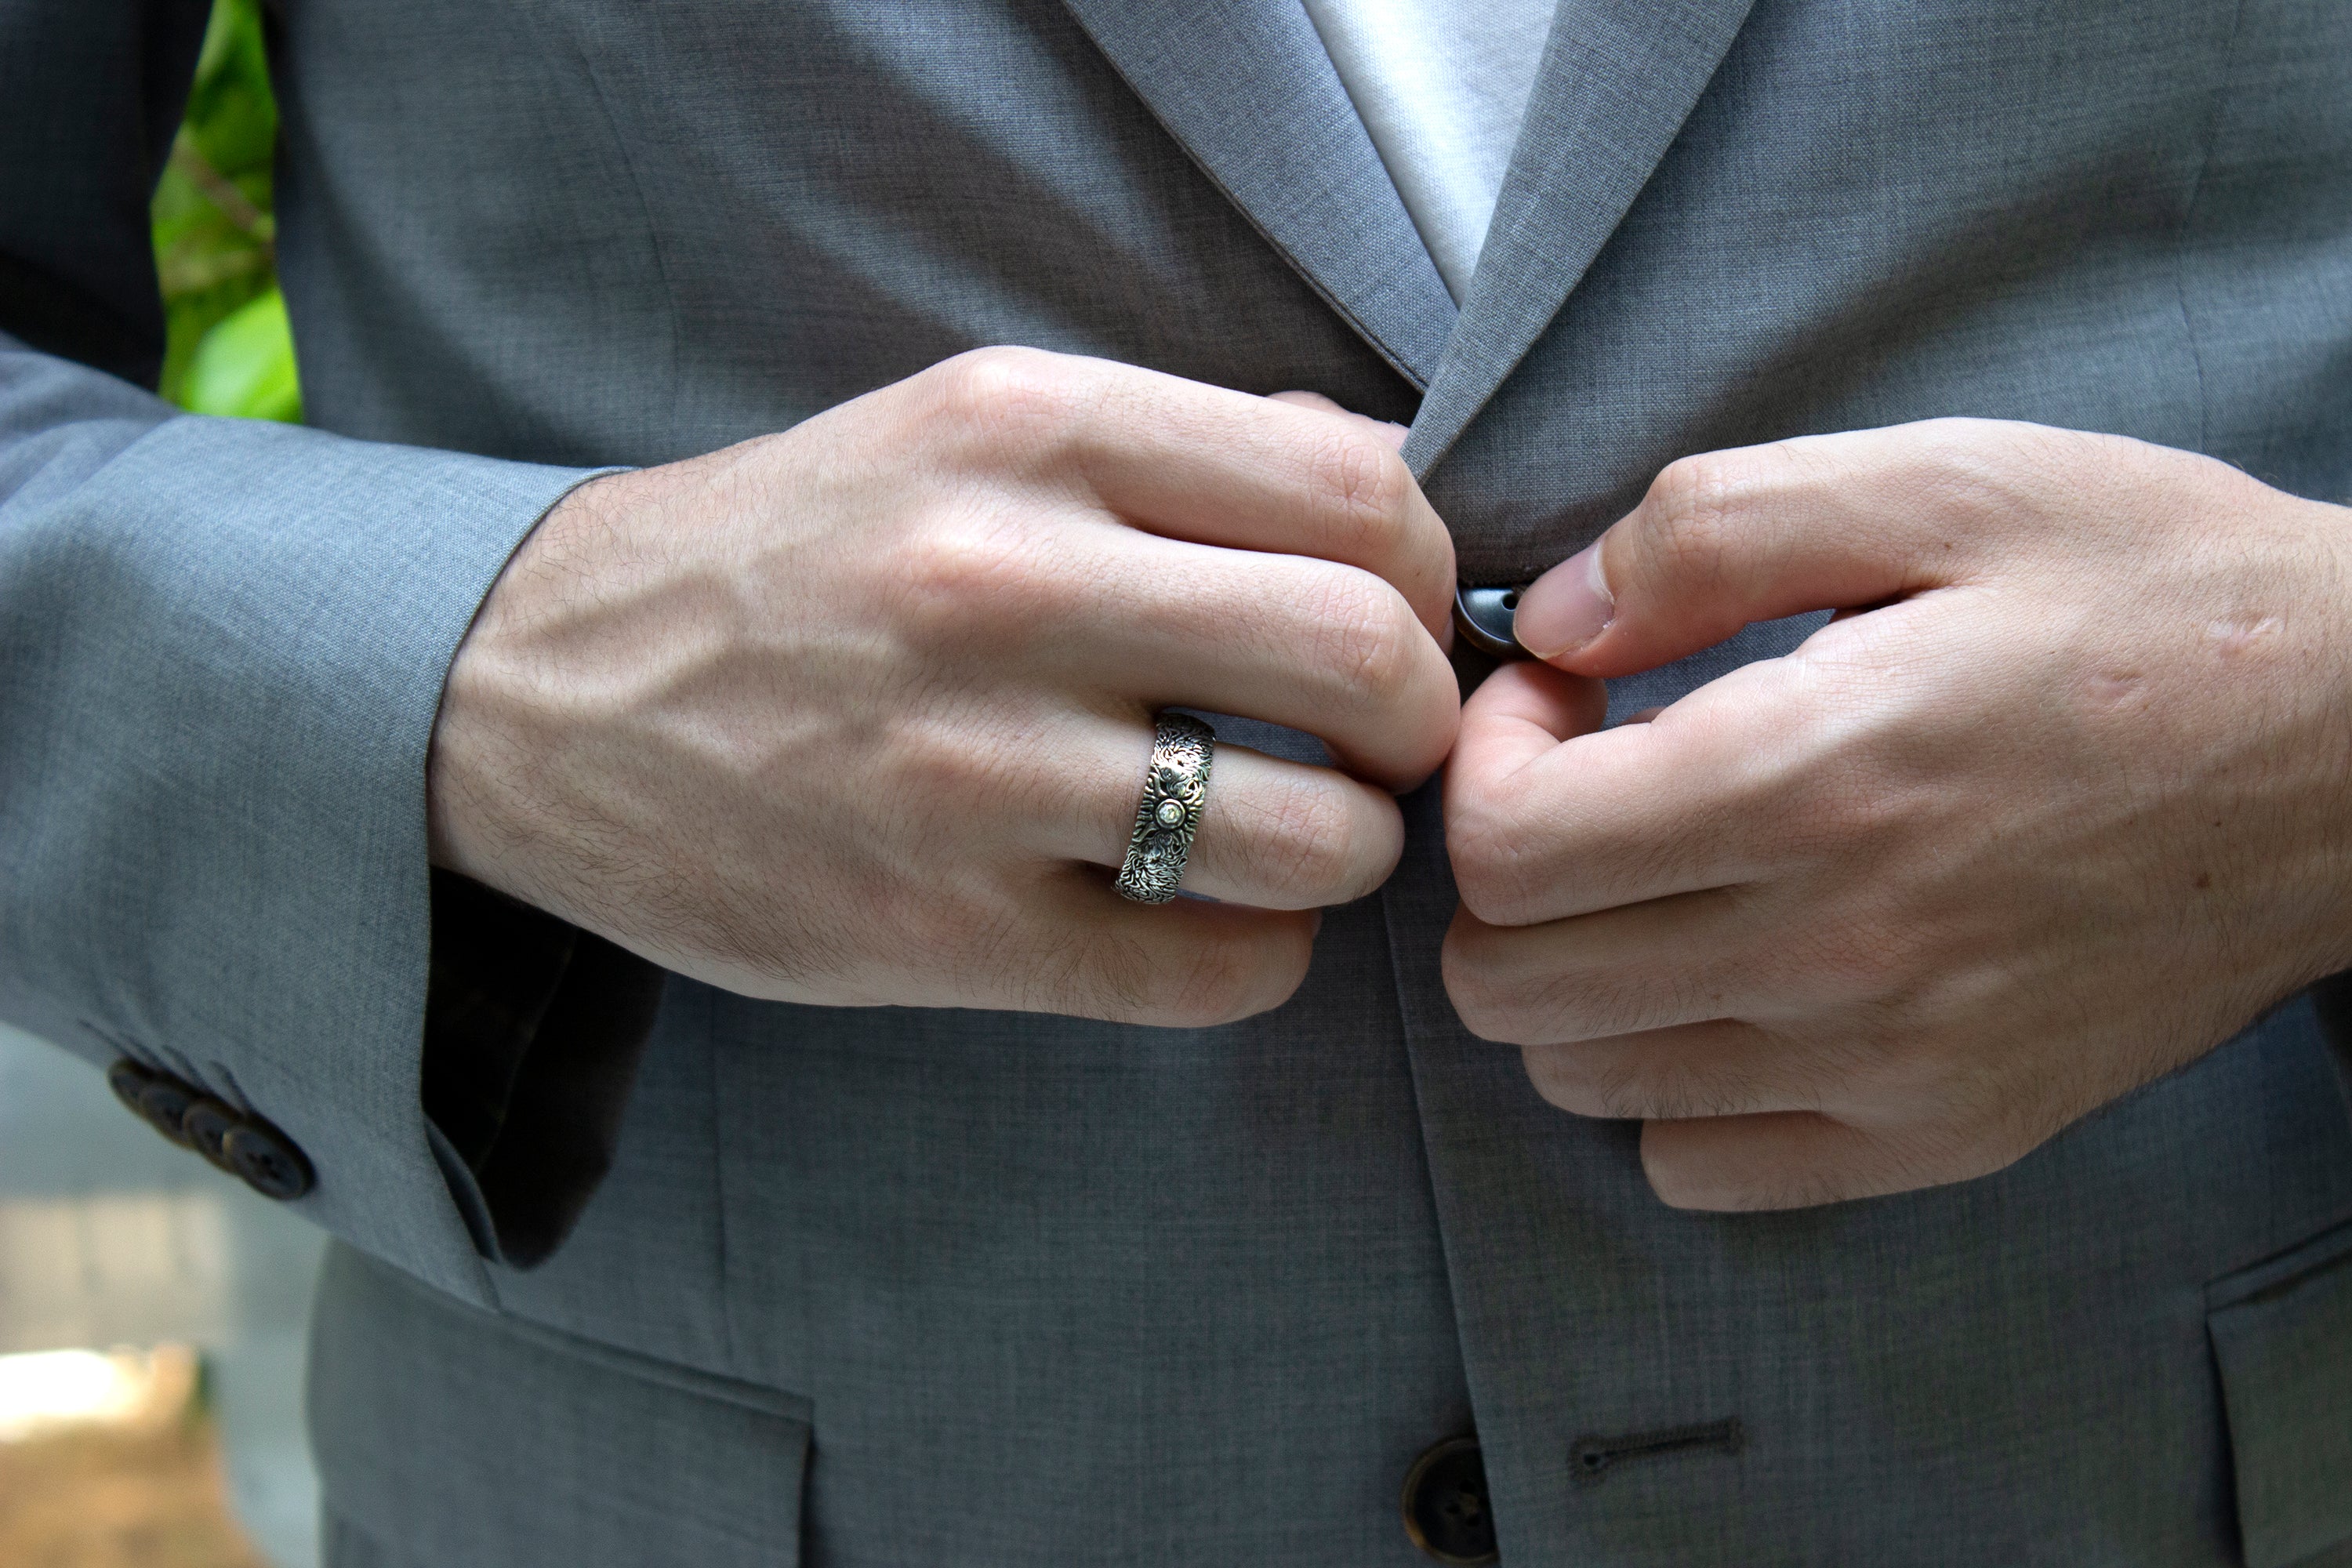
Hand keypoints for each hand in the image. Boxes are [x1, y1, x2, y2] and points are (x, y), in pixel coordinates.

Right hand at [429, 348, 1457, 1023]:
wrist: (542, 689)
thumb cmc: (800, 555)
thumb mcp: (969, 428)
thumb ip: (1181, 448)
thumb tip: (1391, 487)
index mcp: (1030, 432)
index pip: (1362, 496)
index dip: (1429, 576)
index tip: (1397, 619)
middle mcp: (1002, 587)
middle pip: (1367, 660)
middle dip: (1417, 722)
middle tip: (1375, 743)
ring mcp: (969, 772)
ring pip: (1316, 839)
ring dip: (1350, 852)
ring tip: (1294, 834)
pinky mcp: (937, 931)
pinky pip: (1217, 972)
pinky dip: (1260, 954)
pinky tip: (1205, 916)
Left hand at [1442, 419, 2351, 1208]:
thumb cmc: (2154, 595)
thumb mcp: (1939, 483)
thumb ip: (1709, 532)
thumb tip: (1549, 620)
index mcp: (1816, 778)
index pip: (1505, 850)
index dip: (1487, 762)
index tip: (1565, 700)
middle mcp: (1839, 952)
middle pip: (1509, 985)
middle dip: (1506, 871)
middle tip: (1595, 783)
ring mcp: (1891, 1067)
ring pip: (1582, 1081)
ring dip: (1574, 973)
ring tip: (1663, 873)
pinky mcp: (1947, 1133)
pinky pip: (1700, 1166)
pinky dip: (1669, 1083)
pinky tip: (1731, 980)